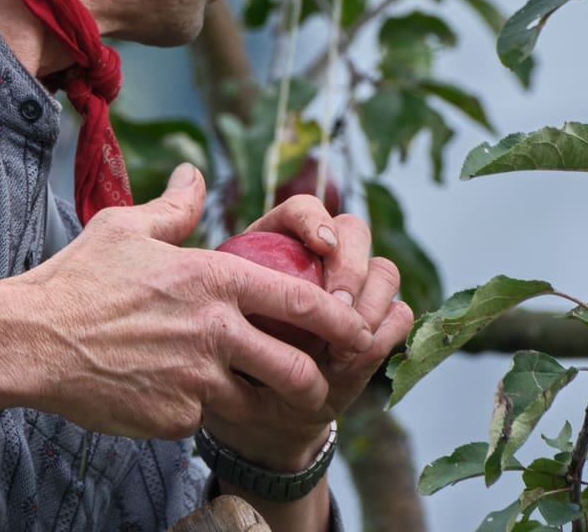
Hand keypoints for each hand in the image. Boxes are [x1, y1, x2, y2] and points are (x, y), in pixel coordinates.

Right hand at [0, 166, 374, 440]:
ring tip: (258, 399)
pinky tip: (182, 397)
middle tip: (318, 382)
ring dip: (262, 403)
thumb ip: (174, 206)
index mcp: (213, 278)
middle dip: (317, 382)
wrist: (31, 342)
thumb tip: (194, 173)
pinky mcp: (173, 419)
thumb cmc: (78, 278)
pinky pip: (207, 420)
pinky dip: (205, 414)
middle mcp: (214, 332)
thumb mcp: (127, 226)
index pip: (301, 301)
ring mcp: (195, 382)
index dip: (339, 317)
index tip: (354, 326)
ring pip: (258, 405)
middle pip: (297, 370)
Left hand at [200, 194, 413, 470]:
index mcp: (279, 240)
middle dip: (352, 264)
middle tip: (337, 304)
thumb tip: (188, 175)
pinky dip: (384, 333)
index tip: (320, 245)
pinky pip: (399, 314)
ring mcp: (355, 290)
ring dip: (371, 303)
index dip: (316, 221)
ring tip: (344, 343)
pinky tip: (354, 360)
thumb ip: (215, 264)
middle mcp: (323, 257)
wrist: (256, 412)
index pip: (304, 209)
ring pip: (385, 270)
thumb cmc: (227, 354)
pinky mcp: (377, 325)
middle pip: (354, 231)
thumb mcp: (212, 312)